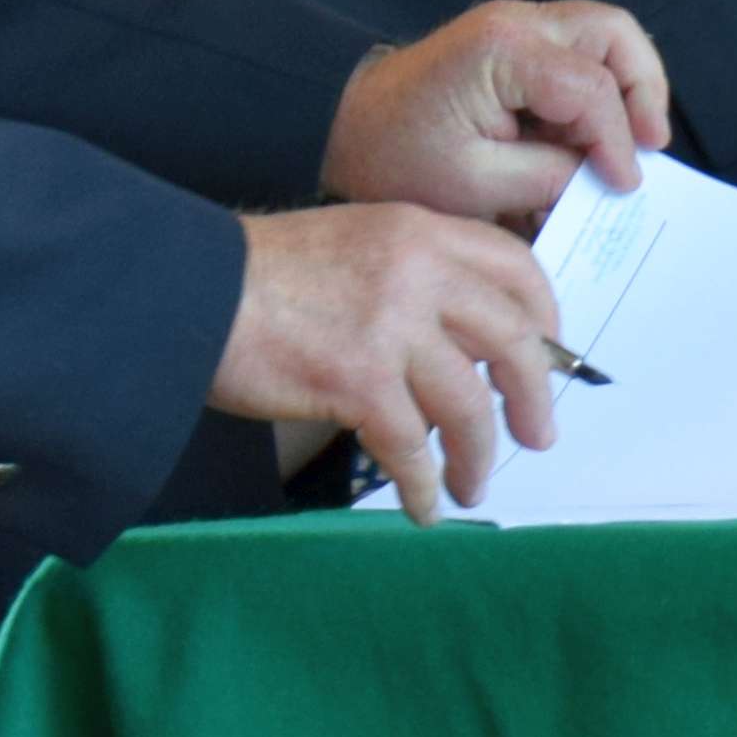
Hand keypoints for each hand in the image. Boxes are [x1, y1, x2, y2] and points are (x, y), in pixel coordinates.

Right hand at [217, 203, 569, 522]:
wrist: (186, 290)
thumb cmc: (258, 275)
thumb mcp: (354, 243)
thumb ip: (412, 275)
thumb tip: (464, 342)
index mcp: (419, 231)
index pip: (514, 267)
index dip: (544, 317)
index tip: (550, 356)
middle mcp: (417, 271)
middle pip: (513, 338)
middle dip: (534, 396)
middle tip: (537, 436)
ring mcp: (390, 326)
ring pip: (469, 403)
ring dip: (477, 455)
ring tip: (471, 485)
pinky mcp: (358, 380)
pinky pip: (412, 447)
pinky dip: (424, 484)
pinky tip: (423, 505)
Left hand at [324, 0, 672, 223]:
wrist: (337, 128)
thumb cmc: (393, 157)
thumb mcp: (473, 185)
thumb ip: (550, 178)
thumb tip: (604, 179)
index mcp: (504, 50)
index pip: (592, 88)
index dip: (619, 141)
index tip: (624, 186)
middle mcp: (516, 22)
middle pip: (614, 33)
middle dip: (643, 89)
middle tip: (648, 144)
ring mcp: (515, 27)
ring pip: (604, 37)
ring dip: (626, 86)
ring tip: (628, 141)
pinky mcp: (512, 44)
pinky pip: (577, 55)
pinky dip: (598, 91)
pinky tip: (591, 138)